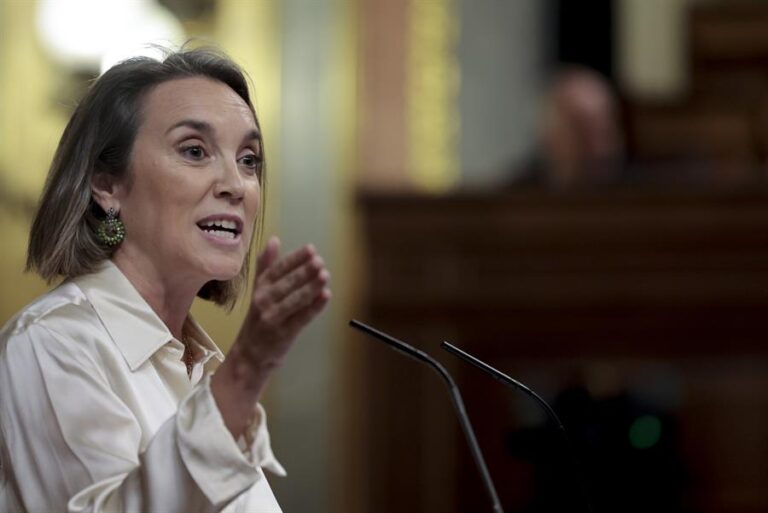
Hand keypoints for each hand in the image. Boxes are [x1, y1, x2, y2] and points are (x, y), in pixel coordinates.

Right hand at [234, 236, 330, 372]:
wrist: (249, 354)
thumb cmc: (258, 318)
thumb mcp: (258, 290)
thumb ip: (265, 266)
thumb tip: (274, 240)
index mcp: (259, 288)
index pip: (278, 269)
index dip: (295, 259)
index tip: (311, 249)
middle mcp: (263, 301)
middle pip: (287, 283)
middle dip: (304, 271)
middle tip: (320, 261)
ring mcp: (273, 318)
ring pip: (295, 300)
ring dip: (311, 287)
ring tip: (325, 275)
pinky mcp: (284, 334)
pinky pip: (301, 318)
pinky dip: (314, 307)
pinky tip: (326, 296)